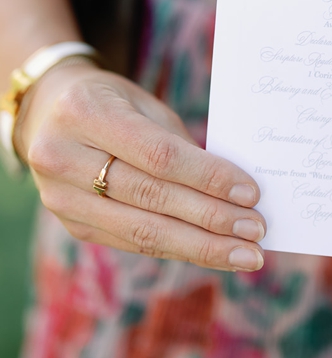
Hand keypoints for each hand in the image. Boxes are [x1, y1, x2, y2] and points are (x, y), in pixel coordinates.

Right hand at [15, 61, 265, 270]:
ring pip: (141, 231)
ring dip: (200, 246)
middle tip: (256, 233)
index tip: (251, 193)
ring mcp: (62, 199)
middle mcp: (63, 159)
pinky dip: (176, 248)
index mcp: (84, 114)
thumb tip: (233, 190)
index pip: (158, 156)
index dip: (207, 177)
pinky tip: (209, 252)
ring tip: (244, 255)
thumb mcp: (143, 104)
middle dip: (211, 220)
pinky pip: (131, 242)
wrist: (49, 114)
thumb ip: (179, 144)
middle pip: (151, 199)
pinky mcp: (72, 226)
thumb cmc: (113, 102)